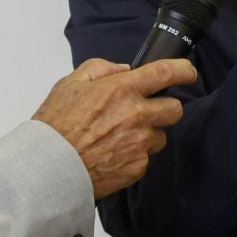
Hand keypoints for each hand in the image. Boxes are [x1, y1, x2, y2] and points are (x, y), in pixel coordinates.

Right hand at [34, 56, 196, 198]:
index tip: (188, 72)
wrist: (48, 168)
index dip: (184, 70)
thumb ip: (100, 69)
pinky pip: (146, 158)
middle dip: (165, 107)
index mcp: (121, 90)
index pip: (166, 72)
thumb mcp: (70, 83)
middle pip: (175, 109)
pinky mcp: (137, 167)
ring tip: (119, 137)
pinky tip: (113, 154)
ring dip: (147, 134)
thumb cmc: (55, 126)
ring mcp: (139, 143)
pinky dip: (135, 155)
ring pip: (160, 136)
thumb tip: (124, 70)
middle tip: (146, 111)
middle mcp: (136, 115)